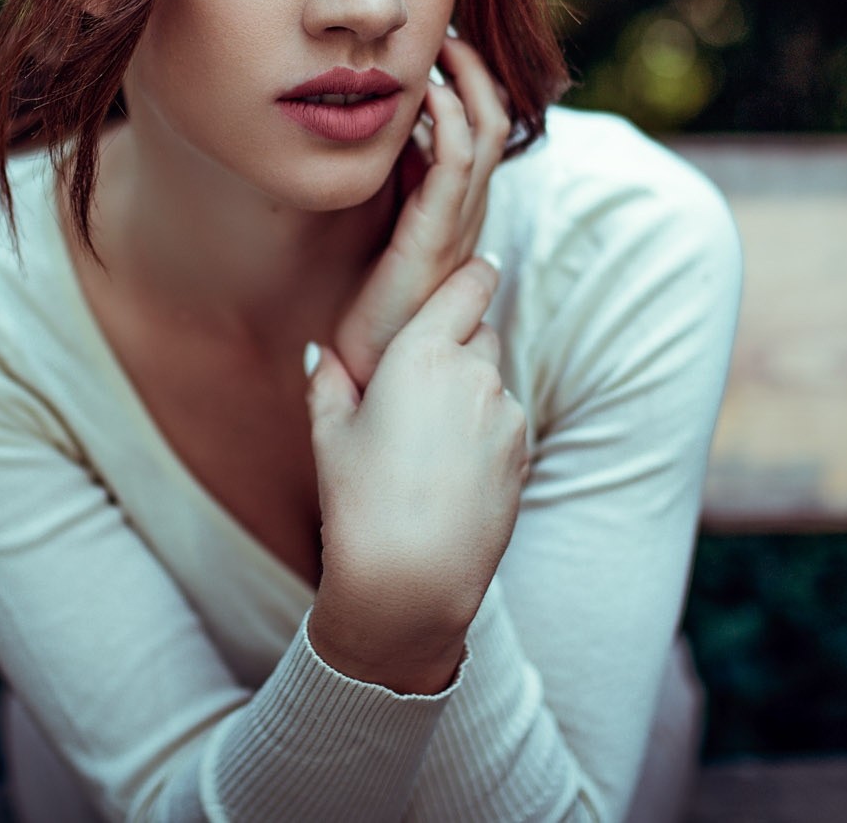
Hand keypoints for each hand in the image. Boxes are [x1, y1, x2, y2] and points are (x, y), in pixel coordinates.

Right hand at [304, 257, 528, 675]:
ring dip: (471, 391)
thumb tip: (323, 353)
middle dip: (458, 343)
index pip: (470, 285)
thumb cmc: (359, 501)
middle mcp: (475, 373)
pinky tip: (450, 469)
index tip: (476, 268)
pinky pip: (504, 421)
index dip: (474, 273)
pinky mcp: (522, 453)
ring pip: (493, 380)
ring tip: (429, 440)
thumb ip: (328, 381)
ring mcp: (505, 414)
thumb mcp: (328, 434)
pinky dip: (484, 430)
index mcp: (423, 353)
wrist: (412, 579)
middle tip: (421, 378)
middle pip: (481, 332)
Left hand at [332, 31, 513, 390]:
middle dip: (474, 68)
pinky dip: (444, 120)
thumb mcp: (382, 228)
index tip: (440, 42)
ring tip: (441, 44)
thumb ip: (394, 188)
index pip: (482, 127)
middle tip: (446, 28)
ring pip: (486, 131)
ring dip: (466, 81)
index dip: (469, 81)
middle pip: (495, 118)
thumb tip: (385, 138)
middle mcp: (469, 209)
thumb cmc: (367, 306)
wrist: (365, 365)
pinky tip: (423, 94)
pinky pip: (454, 163)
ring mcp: (459, 222)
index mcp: (458, 205)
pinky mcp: (436, 237)